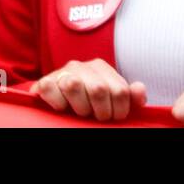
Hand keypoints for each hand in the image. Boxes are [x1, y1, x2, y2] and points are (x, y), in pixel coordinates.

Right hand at [30, 58, 147, 121]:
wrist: (56, 100)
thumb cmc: (88, 102)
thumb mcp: (112, 99)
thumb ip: (130, 96)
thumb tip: (138, 89)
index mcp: (101, 67)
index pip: (121, 91)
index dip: (119, 111)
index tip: (112, 116)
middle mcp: (82, 66)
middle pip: (99, 89)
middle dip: (100, 111)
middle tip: (95, 116)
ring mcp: (63, 72)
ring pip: (74, 86)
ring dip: (80, 107)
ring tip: (80, 111)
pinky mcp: (45, 81)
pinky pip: (50, 90)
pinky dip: (58, 104)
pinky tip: (62, 108)